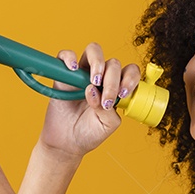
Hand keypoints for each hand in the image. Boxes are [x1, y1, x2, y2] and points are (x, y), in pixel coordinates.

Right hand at [38, 43, 141, 160]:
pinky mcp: (64, 76)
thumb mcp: (107, 125)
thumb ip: (109, 109)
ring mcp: (82, 75)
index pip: (129, 71)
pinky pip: (65, 56)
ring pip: (93, 50)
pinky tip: (73, 69)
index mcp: (116, 88)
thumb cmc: (89, 133)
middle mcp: (101, 78)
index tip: (123, 94)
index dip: (130, 78)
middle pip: (113, 63)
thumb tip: (95, 91)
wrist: (67, 143)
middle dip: (112, 81)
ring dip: (98, 63)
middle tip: (105, 100)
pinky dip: (69, 58)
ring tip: (93, 82)